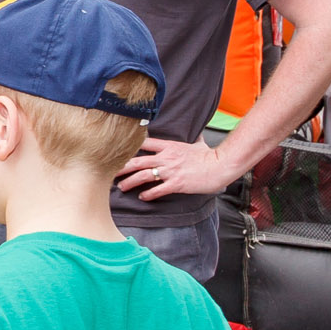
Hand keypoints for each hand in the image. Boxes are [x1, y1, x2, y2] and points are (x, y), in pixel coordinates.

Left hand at [116, 137, 238, 199]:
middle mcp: (166, 158)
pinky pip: (158, 190)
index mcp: (169, 147)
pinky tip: (142, 197)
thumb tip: (196, 132)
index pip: (145, 144)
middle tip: (109, 171)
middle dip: (121, 167)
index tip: (117, 151)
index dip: (129, 147)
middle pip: (137, 161)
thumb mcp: (198, 144)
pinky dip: (148, 194)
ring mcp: (171, 171)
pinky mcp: (177, 183)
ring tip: (121, 187)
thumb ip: (192, 139)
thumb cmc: (210, 156)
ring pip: (143, 175)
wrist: (221, 166)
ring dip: (130, 182)